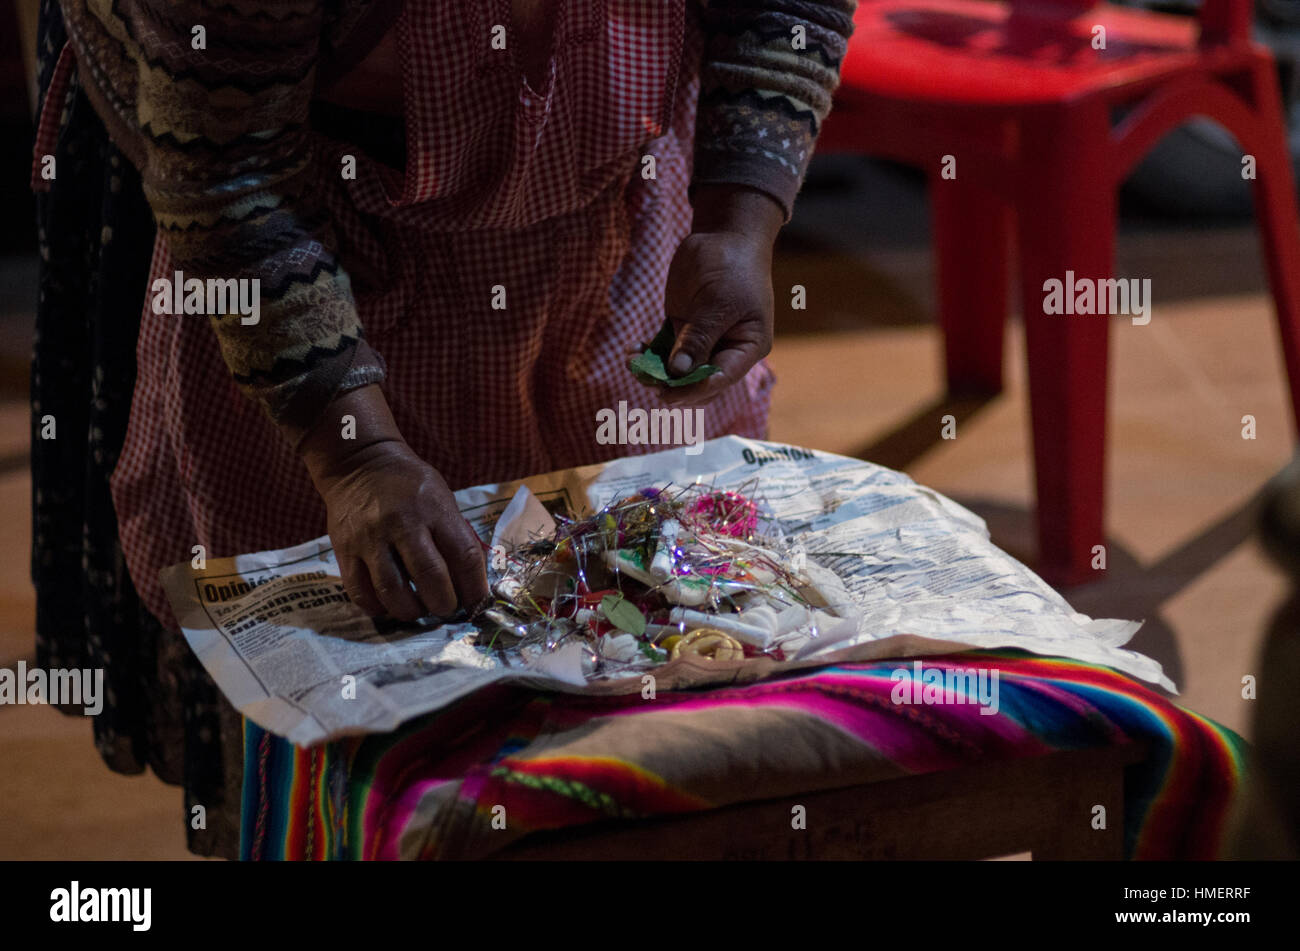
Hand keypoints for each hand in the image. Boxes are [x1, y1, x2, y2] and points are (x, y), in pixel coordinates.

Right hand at [297, 386, 489, 620]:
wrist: (359, 463)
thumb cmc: (409, 484)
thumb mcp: (442, 498)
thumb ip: (456, 536)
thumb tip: (473, 582)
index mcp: (434, 509)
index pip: (463, 556)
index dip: (474, 587)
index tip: (477, 603)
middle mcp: (402, 524)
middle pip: (430, 578)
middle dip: (444, 604)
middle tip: (447, 608)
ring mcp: (370, 538)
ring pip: (392, 591)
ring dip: (412, 611)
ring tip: (419, 609)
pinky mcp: (344, 549)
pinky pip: (360, 591)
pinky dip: (378, 607)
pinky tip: (389, 605)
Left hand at [655, 185, 782, 405]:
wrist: (723, 235)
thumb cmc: (733, 266)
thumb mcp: (719, 302)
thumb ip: (699, 337)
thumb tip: (679, 372)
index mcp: (746, 347)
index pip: (721, 378)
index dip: (696, 389)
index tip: (670, 392)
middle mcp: (725, 350)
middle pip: (698, 381)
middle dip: (673, 385)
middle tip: (647, 381)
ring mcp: (702, 341)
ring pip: (678, 370)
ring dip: (655, 371)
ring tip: (634, 364)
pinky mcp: (683, 329)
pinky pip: (664, 351)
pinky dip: (648, 355)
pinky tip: (632, 353)